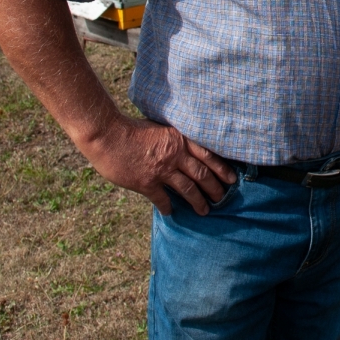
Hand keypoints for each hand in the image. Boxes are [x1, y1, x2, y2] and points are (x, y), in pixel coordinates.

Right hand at [81, 115, 235, 215]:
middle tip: (222, 198)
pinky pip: (162, 199)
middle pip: (202, 174)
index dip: (222, 169)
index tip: (232, 179)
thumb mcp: (160, 127)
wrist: (108, 135)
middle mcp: (175, 155)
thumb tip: (184, 148)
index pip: (208, 155)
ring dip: (198, 201)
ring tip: (205, 210)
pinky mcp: (147, 183)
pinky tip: (171, 213)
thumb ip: (173, 139)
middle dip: (214, 188)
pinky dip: (167, 207)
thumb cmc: (131, 129)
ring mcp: (161, 170)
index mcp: (180, 140)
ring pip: (187, 189)